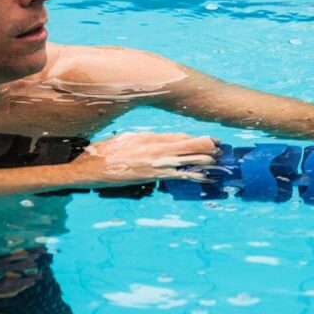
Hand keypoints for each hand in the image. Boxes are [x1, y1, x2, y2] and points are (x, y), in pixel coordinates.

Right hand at [71, 132, 219, 185]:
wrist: (92, 166)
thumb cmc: (105, 152)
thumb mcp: (125, 140)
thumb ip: (142, 141)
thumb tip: (154, 142)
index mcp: (148, 136)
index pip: (177, 137)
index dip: (194, 138)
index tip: (206, 139)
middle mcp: (155, 147)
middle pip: (186, 144)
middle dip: (205, 145)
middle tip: (220, 146)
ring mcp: (155, 161)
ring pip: (186, 158)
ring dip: (204, 159)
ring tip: (219, 159)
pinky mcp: (153, 175)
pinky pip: (178, 175)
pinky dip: (193, 175)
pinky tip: (205, 177)